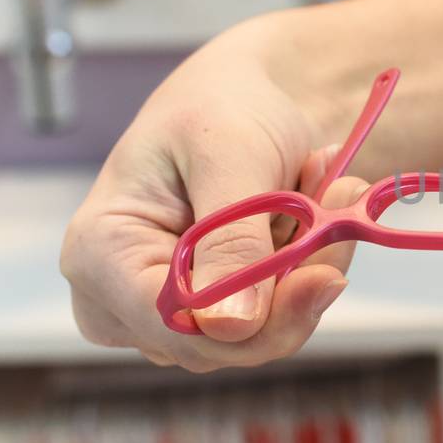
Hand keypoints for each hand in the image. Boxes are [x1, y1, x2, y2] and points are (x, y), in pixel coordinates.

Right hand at [60, 14, 369, 371]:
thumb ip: (230, 238)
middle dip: (294, 283)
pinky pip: (276, 319)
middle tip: (343, 200)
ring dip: (308, 266)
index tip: (326, 273)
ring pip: (257, 335)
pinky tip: (315, 210)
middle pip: (218, 344)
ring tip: (326, 187)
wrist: (240, 98)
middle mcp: (119, 299)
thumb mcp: (229, 154)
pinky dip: (308, 267)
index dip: (252, 319)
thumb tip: (229, 328)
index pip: (172, 326)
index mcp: (100, 252)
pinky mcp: (212, 316)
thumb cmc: (219, 108)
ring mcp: (166, 314)